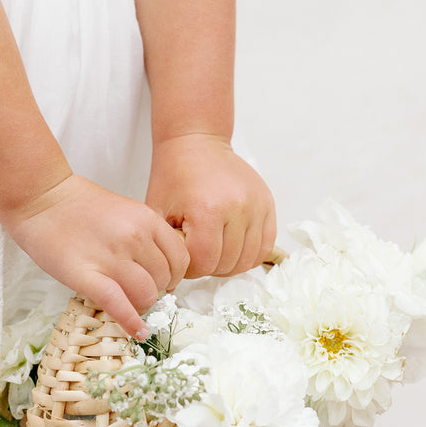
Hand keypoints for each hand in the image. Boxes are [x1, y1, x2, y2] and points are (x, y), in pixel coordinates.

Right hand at [1, 173, 190, 338]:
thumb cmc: (78, 205)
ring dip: (141, 306)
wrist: (41, 199)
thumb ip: (144, 235)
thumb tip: (157, 269)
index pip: (180, 259)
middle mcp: (134, 237)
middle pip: (163, 280)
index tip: (164, 282)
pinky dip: (131, 323)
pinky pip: (118, 305)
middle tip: (140, 293)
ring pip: (146, 295)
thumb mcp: (125, 210)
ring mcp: (111, 257)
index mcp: (146, 219)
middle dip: (155, 292)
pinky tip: (137, 332)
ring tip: (131, 305)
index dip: (174, 276)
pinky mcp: (87, 276)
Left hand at [145, 133, 276, 278]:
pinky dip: (249, 255)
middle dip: (208, 266)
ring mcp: (256, 206)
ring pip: (248, 260)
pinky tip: (232, 248)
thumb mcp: (158, 212)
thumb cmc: (174, 176)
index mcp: (207, 209)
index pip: (204, 263)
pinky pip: (265, 246)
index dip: (190, 268)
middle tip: (197, 252)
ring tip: (214, 250)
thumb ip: (166, 247)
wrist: (196, 143)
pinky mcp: (267, 204)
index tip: (183, 255)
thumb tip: (170, 283)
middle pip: (227, 264)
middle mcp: (237, 207)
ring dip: (229, 264)